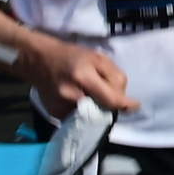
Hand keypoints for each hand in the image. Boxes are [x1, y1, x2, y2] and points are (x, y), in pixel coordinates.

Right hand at [17, 33, 138, 114]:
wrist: (38, 60)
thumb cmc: (71, 56)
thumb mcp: (96, 57)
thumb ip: (114, 75)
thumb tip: (123, 96)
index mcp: (83, 77)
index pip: (111, 99)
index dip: (125, 105)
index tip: (135, 106)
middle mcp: (72, 95)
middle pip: (103, 109)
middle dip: (110, 104)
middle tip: (108, 94)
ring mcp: (62, 107)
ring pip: (92, 115)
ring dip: (97, 108)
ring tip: (90, 94)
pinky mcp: (55, 114)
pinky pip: (78, 118)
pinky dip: (84, 112)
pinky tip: (78, 99)